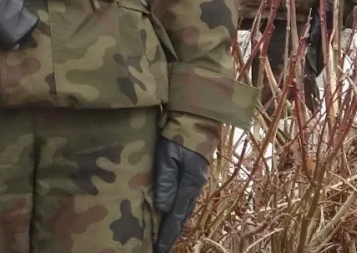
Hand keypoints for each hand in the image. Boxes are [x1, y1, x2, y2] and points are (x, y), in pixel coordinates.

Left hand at [152, 136, 209, 252]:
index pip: (176, 216)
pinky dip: (177, 210)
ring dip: (174, 223)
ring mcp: (195, 180)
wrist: (197, 116)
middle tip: (161, 248)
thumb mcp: (168, 155)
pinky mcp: (193, 173)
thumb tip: (162, 208)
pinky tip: (170, 213)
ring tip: (164, 237)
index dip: (167, 234)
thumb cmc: (179, 134)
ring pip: (183, 208)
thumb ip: (165, 181)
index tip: (159, 249)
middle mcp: (194, 186)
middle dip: (171, 233)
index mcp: (189, 184)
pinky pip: (184, 198)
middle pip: (181, 216)